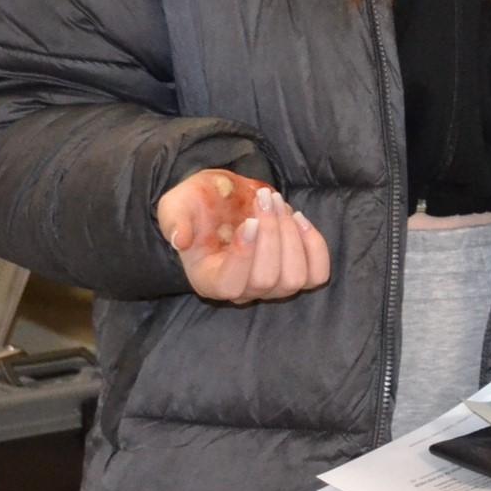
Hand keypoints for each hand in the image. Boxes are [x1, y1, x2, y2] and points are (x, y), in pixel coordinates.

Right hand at [154, 169, 330, 303]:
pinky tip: (299, 218)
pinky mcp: (297, 273)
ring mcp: (273, 287)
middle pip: (266, 279)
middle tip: (264, 198)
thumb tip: (179, 240)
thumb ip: (174, 220)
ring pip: (294, 279)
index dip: (244, 255)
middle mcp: (242, 291)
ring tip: (279, 205)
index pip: (229, 285)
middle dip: (271, 233)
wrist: (226, 198)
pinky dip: (314, 246)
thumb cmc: (198, 204)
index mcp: (208, 280)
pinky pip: (317, 274)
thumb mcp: (177, 204)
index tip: (250, 221)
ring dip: (292, 236)